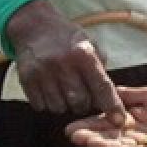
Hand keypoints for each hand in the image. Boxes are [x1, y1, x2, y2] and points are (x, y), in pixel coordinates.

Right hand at [5, 0, 124, 121]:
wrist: (34, 26)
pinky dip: (47, 103)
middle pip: (80, 103)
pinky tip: (49, 88)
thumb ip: (100, 67)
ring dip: (64, 105)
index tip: (119, 120)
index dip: (112, 105)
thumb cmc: (66, 38)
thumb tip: (109, 95)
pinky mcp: (26, 79)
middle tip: (81, 93)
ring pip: (59, 108)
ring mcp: (43, 72)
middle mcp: (63, 63)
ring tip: (62, 89)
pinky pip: (41, 106)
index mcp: (83, 53)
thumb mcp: (88, 43)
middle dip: (83, 104)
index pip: (101, 86)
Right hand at [65, 85, 146, 146]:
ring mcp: (140, 145)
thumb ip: (128, 95)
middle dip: (88, 135)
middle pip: (106, 136)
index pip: (104, 122)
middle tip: (70, 134)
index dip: (88, 124)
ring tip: (82, 140)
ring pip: (115, 145)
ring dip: (98, 144)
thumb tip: (107, 89)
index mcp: (129, 121)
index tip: (70, 126)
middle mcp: (131, 135)